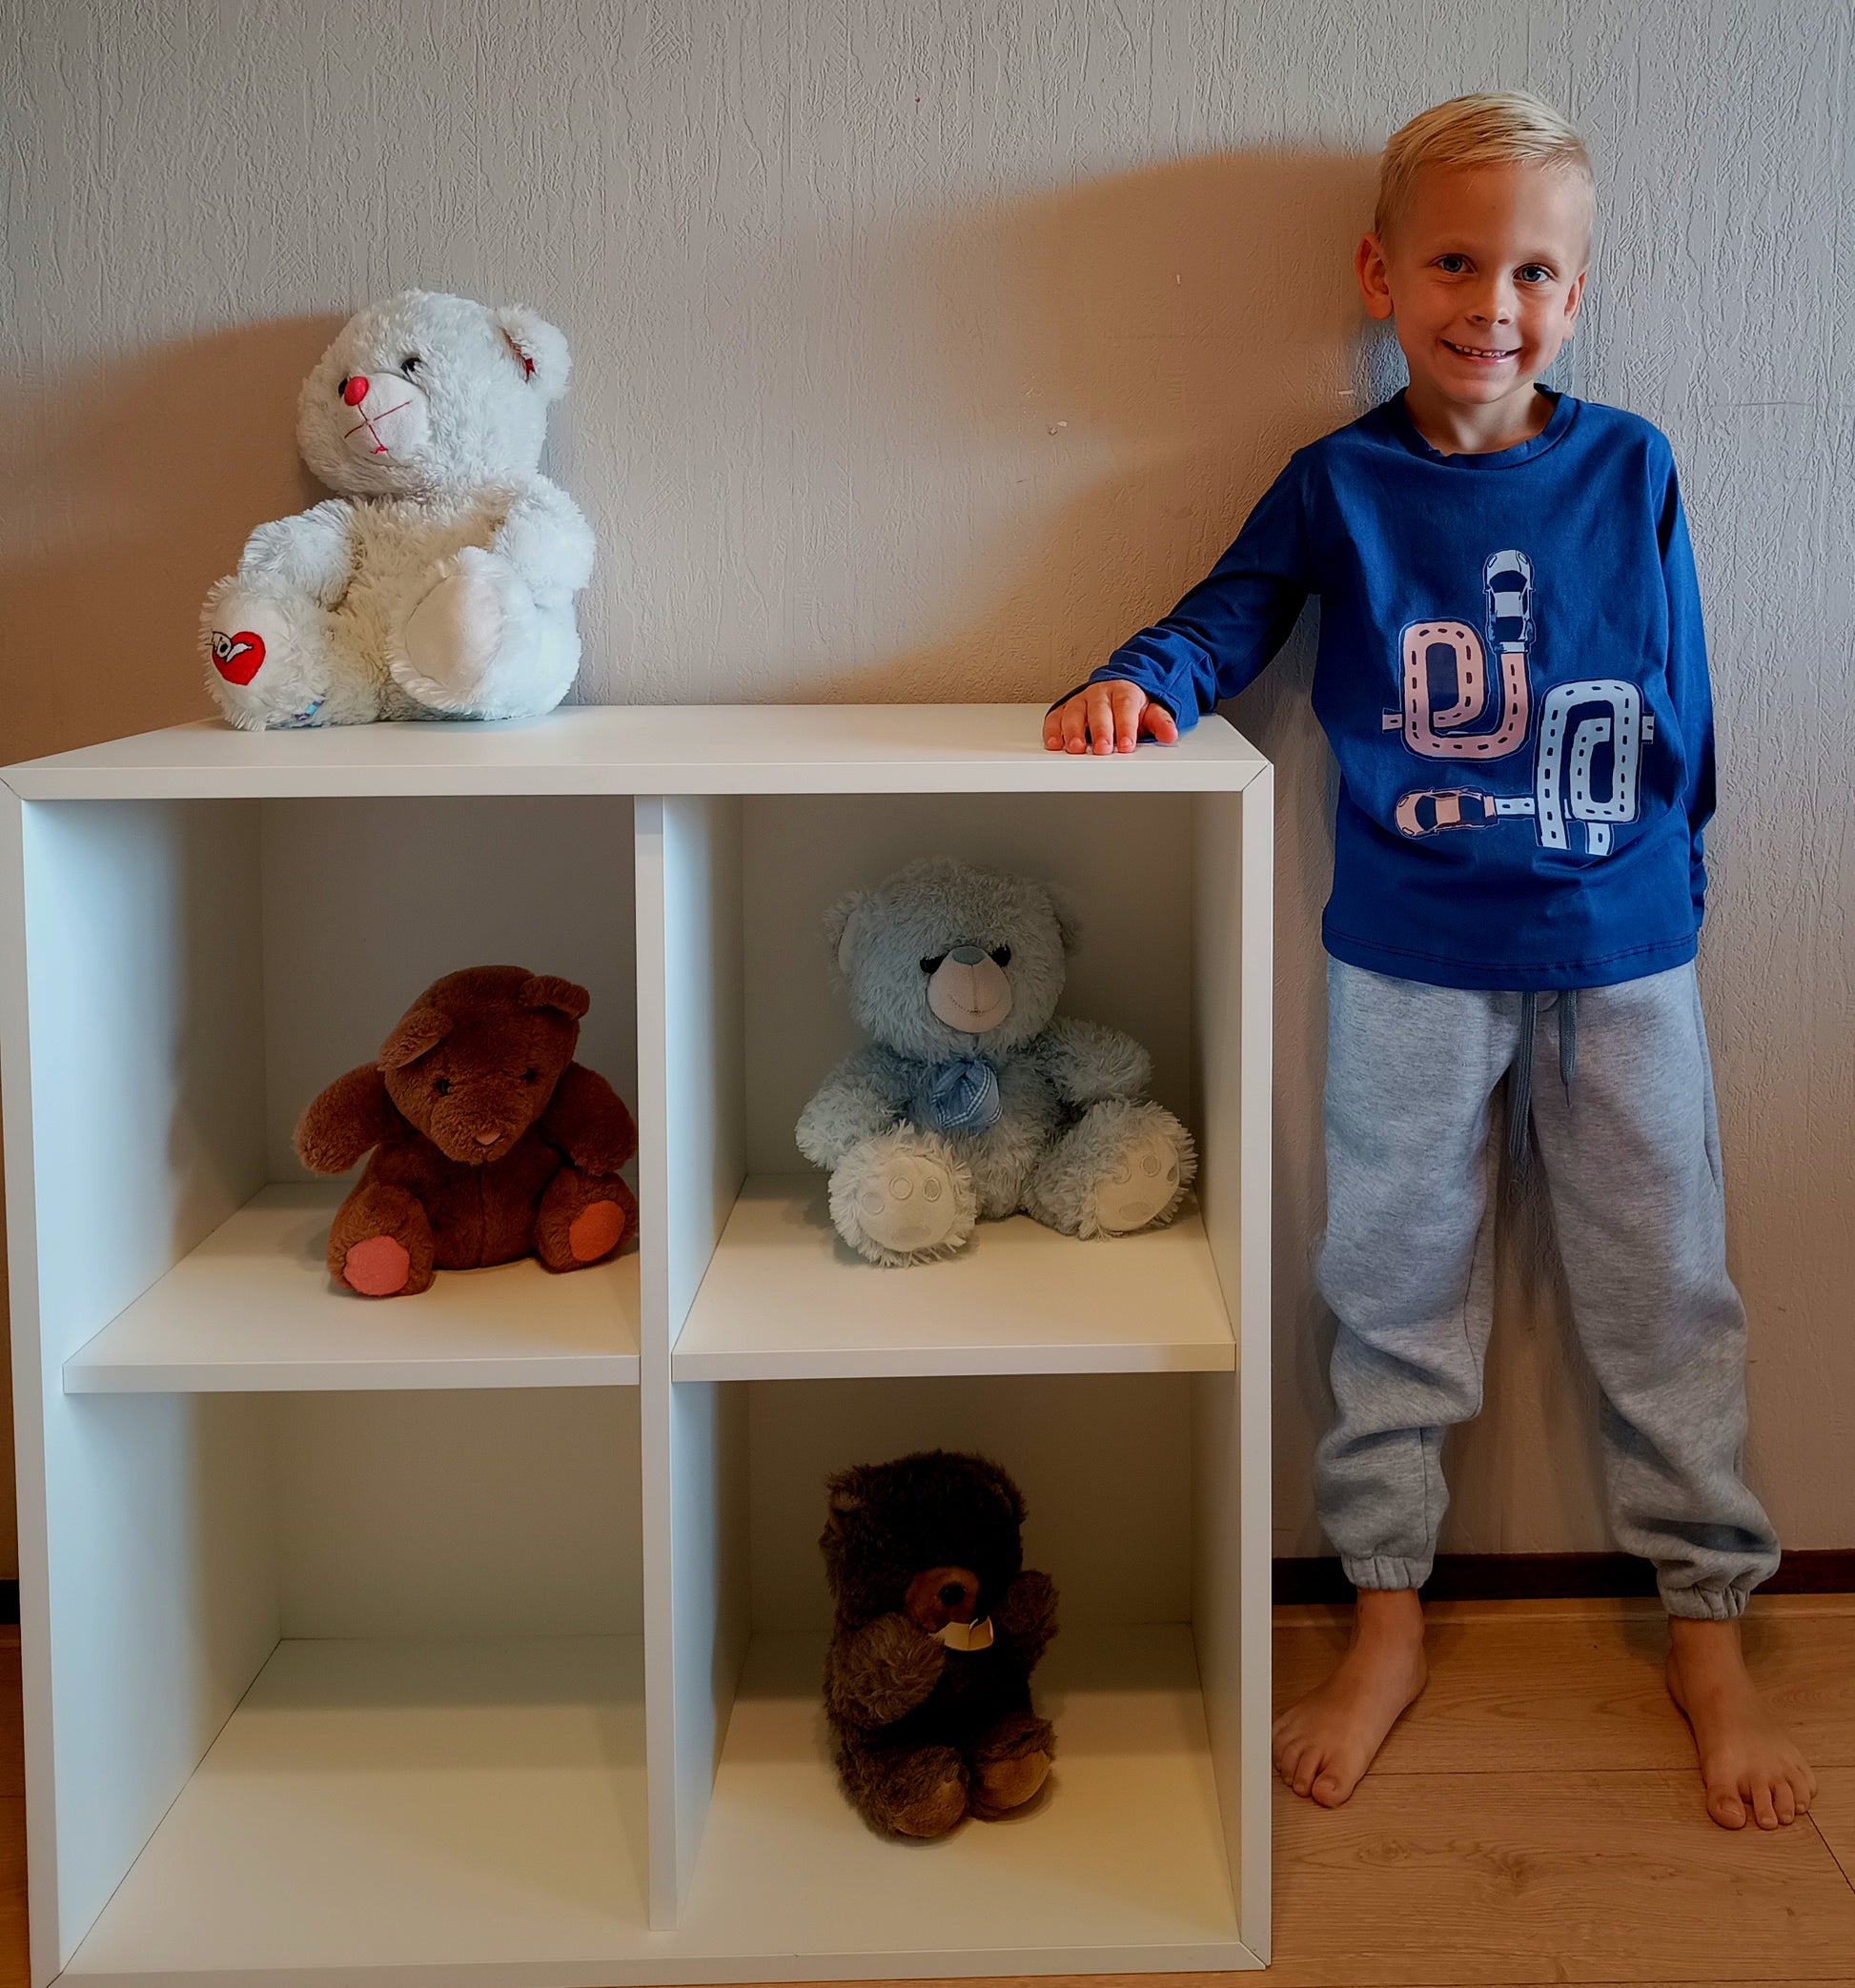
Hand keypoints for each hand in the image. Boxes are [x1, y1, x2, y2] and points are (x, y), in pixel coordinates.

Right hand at [1042, 681, 1178, 754]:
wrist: (1117, 690)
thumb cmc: (1131, 705)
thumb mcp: (1151, 711)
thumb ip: (1160, 722)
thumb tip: (1170, 735)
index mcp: (1123, 692)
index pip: (1125, 707)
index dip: (1125, 726)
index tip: (1127, 745)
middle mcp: (1099, 694)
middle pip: (1098, 710)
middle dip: (1099, 731)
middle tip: (1102, 749)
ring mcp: (1080, 701)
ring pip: (1074, 713)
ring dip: (1072, 731)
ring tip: (1075, 749)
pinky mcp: (1065, 709)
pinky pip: (1055, 717)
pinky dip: (1052, 730)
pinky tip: (1054, 744)